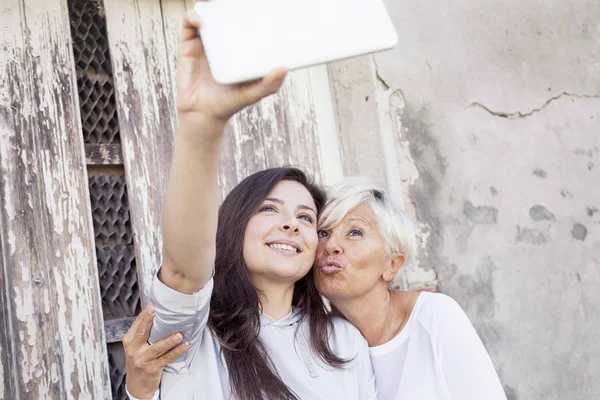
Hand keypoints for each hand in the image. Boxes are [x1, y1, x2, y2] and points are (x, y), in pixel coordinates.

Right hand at [123, 305, 189, 398]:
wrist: (137, 384)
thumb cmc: (139, 360)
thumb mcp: (136, 345)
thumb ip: (143, 331)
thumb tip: (155, 310)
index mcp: (129, 340)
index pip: (137, 324)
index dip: (145, 313)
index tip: (154, 304)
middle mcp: (134, 349)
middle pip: (142, 332)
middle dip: (148, 320)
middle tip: (156, 310)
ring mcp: (143, 359)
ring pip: (157, 348)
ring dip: (169, 340)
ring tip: (179, 334)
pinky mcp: (153, 368)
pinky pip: (167, 358)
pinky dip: (176, 351)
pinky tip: (184, 345)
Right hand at [176, 7, 287, 123]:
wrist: (202, 115)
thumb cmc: (229, 103)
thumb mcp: (252, 94)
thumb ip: (269, 85)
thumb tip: (285, 69)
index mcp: (238, 48)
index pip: (244, 23)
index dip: (249, 11)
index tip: (259, 5)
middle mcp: (222, 42)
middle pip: (225, 14)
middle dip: (228, 4)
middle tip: (236, 1)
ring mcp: (205, 42)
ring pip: (207, 15)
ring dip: (212, 5)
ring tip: (217, 3)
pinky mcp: (188, 46)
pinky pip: (189, 24)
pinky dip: (194, 17)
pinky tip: (201, 19)